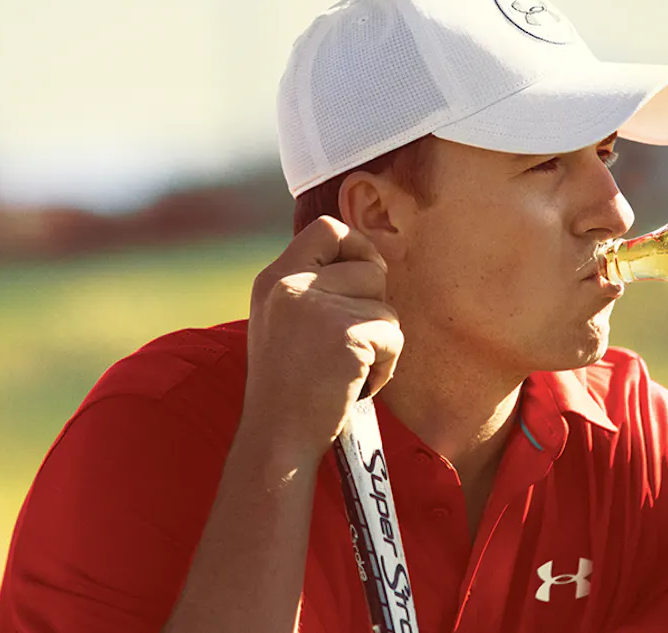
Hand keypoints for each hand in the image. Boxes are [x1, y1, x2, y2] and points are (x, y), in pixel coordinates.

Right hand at [240, 216, 403, 462]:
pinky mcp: (347, 334)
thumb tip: (364, 265)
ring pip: (386, 306)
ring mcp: (318, 308)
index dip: (356, 248)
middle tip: (352, 343)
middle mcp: (292, 284)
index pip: (327, 228)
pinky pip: (393, 337)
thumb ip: (308, 290)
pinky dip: (385, 367)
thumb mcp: (278, 324)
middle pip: (370, 266)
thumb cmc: (285, 390)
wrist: (276, 439)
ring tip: (348, 371)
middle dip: (374, 306)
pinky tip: (356, 385)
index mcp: (274, 279)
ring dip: (380, 343)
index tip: (359, 281)